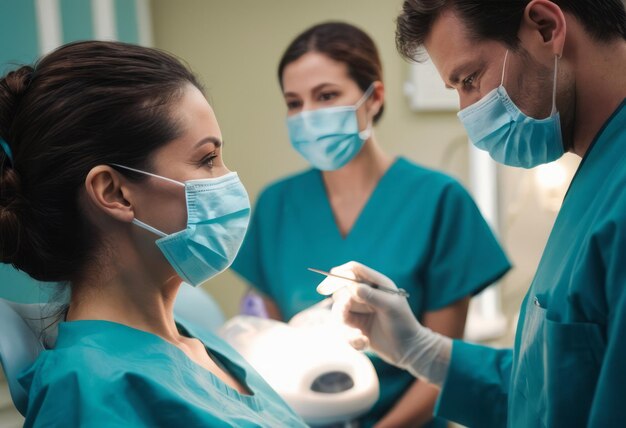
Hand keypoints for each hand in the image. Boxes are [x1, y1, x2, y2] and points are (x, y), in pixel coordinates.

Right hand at [328, 261, 451, 385]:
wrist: (410, 351)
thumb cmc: (404, 325)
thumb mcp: (390, 307)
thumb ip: (371, 296)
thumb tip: (352, 287)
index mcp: (377, 284)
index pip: (353, 270)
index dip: (339, 274)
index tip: (327, 284)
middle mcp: (367, 295)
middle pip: (342, 292)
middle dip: (342, 305)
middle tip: (344, 316)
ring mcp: (361, 311)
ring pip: (340, 312)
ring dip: (346, 326)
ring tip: (359, 337)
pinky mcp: (357, 327)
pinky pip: (344, 329)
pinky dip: (352, 338)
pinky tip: (364, 342)